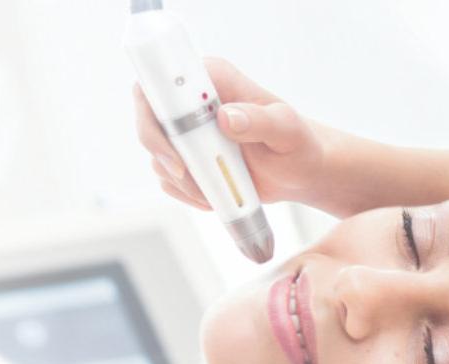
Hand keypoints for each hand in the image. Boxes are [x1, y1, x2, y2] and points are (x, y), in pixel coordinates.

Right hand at [133, 56, 332, 210]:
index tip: (173, 143)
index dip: (153, 109)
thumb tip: (226, 117)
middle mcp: (194, 104)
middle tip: (186, 174)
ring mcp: (188, 135)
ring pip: (159, 157)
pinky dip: (187, 194)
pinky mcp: (189, 161)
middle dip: (162, 153)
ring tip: (217, 190)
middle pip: (149, 121)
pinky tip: (214, 197)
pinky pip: (171, 181)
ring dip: (181, 181)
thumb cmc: (298, 145)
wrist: (299, 172)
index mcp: (213, 81)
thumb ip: (260, 121)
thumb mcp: (287, 131)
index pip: (162, 82)